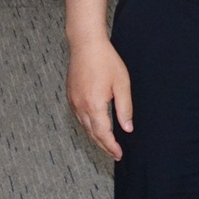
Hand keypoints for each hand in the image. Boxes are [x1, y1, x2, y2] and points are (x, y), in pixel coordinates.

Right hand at [66, 34, 133, 160]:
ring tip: (106, 143)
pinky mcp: (71, 95)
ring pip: (84, 126)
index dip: (111, 146)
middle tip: (114, 153)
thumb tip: (127, 128)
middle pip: (92, 133)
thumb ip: (125, 108)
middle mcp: (81, 106)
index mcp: (94, 105)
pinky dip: (87, 126)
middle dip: (103, 145)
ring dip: (95, 137)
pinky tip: (95, 126)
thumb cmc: (105, 60)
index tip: (119, 154)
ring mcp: (73, 101)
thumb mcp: (121, 84)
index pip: (103, 134)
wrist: (86, 43)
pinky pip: (79, 117)